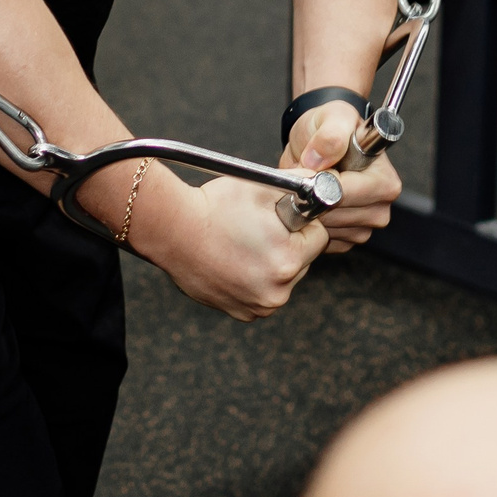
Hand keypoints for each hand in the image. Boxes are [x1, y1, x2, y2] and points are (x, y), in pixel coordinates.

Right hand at [141, 172, 328, 320]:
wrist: (171, 231)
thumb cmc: (215, 206)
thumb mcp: (263, 185)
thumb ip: (302, 183)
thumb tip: (324, 183)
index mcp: (288, 261)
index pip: (319, 238)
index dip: (301, 222)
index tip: (279, 216)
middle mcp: (276, 292)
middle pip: (303, 261)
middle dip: (288, 244)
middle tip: (258, 228)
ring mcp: (257, 307)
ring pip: (283, 278)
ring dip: (272, 263)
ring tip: (243, 243)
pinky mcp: (242, 313)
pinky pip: (262, 293)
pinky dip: (254, 279)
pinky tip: (234, 261)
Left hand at [283, 99, 402, 253]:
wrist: (318, 142)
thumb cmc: (330, 128)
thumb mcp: (331, 117)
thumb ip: (331, 133)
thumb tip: (321, 158)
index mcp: (384, 178)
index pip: (349, 193)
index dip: (324, 184)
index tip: (313, 172)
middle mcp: (381, 204)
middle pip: (338, 214)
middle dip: (314, 198)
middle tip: (307, 177)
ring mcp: (366, 223)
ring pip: (329, 229)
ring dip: (311, 211)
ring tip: (310, 187)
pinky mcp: (349, 236)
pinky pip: (325, 239)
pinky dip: (312, 224)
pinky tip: (312, 203)